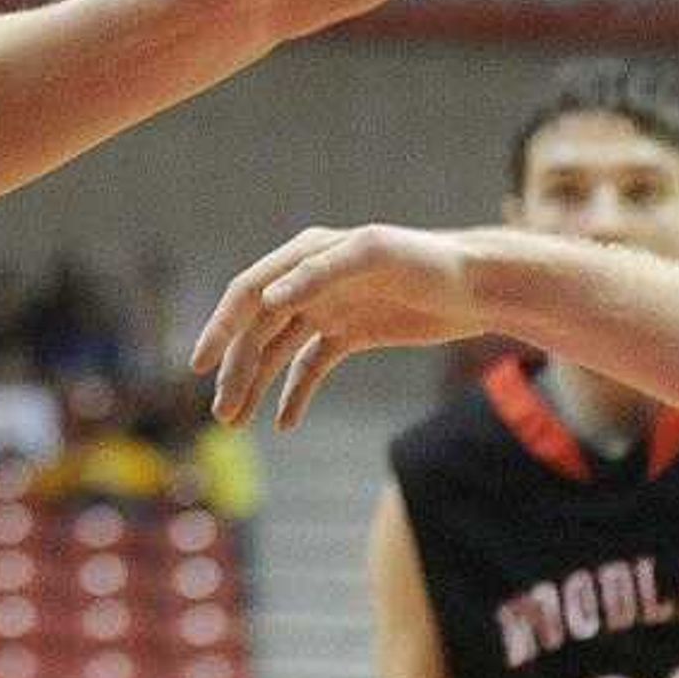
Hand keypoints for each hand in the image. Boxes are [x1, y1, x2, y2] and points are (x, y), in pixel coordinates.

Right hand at [194, 223, 490, 430]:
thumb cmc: (428, 261)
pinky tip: (284, 422)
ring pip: (279, 351)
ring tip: (235, 421)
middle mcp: (309, 282)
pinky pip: (311, 366)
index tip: (201, 365)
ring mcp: (330, 309)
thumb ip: (319, 272)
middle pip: (258, 330)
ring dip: (256, 385)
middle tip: (221, 413)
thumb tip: (267, 299)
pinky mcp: (352, 333)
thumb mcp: (374, 255)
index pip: (249, 293)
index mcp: (306, 255)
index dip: (222, 327)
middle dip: (236, 371)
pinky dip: (296, 394)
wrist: (477, 284)